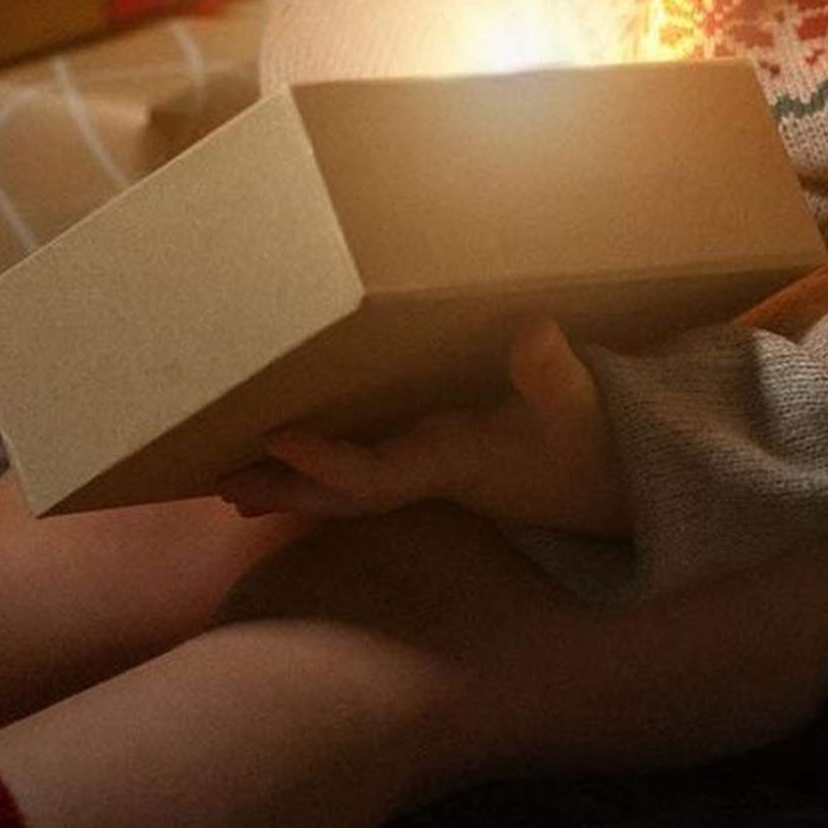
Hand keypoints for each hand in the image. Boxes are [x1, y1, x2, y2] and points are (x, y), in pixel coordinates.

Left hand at [215, 316, 628, 539]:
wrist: (614, 486)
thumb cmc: (593, 442)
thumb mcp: (579, 404)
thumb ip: (554, 373)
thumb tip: (534, 333)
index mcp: (454, 464)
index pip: (378, 476)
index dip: (326, 462)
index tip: (277, 434)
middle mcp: (430, 475)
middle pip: (342, 494)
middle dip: (283, 487)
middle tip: (213, 480)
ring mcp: (428, 471)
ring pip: (345, 488)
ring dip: (288, 485)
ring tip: (223, 481)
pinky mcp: (433, 460)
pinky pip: (362, 471)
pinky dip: (318, 469)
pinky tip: (282, 459)